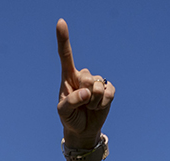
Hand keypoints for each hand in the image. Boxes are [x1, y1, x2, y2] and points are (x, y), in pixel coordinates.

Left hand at [57, 19, 114, 148]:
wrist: (83, 129)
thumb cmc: (70, 117)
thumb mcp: (63, 111)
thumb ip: (70, 101)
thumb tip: (85, 92)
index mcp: (68, 76)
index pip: (66, 54)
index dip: (64, 38)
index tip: (61, 22)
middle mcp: (83, 75)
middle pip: (86, 77)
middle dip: (83, 95)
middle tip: (81, 104)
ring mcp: (97, 81)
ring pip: (97, 87)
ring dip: (92, 102)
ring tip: (88, 107)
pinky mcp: (108, 89)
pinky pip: (108, 92)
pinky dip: (102, 103)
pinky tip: (98, 107)